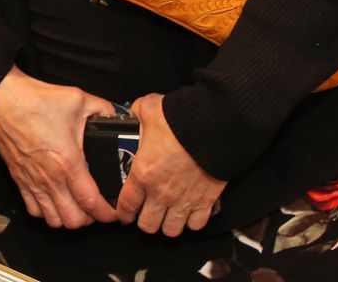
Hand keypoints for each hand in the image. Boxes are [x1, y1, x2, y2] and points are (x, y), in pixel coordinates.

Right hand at [0, 67, 118, 228]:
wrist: (3, 100)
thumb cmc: (35, 101)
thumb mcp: (78, 99)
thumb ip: (103, 109)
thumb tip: (116, 116)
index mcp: (68, 161)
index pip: (91, 202)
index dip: (106, 213)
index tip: (114, 212)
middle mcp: (50, 177)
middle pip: (73, 220)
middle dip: (89, 219)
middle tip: (96, 207)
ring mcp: (33, 182)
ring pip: (53, 220)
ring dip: (67, 218)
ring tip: (77, 207)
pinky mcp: (20, 180)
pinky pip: (34, 210)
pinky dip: (46, 212)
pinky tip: (54, 201)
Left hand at [116, 93, 225, 236]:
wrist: (214, 126)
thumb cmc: (179, 119)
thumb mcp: (148, 108)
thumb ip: (136, 114)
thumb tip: (134, 114)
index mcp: (143, 173)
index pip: (126, 204)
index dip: (122, 213)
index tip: (123, 214)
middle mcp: (161, 192)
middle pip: (147, 224)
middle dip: (144, 221)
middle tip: (145, 214)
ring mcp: (184, 200)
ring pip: (171, 230)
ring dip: (167, 225)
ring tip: (166, 217)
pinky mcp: (205, 201)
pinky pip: (196, 224)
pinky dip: (191, 222)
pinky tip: (189, 214)